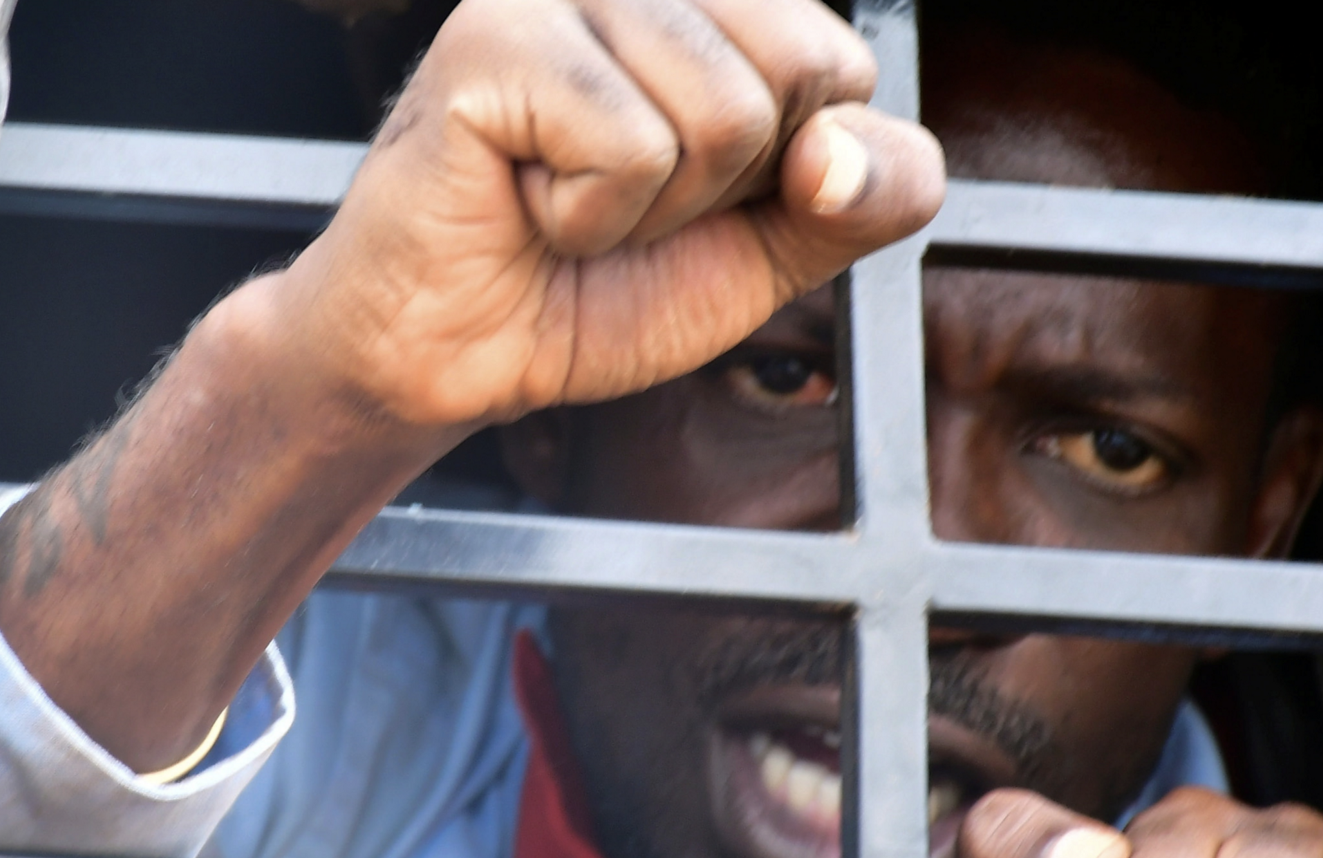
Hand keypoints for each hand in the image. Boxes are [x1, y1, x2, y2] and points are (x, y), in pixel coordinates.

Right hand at [244, 0, 944, 428]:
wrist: (455, 357)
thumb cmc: (595, 284)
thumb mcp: (772, 250)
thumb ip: (868, 195)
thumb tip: (846, 152)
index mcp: (711, 1)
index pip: (841, 65)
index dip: (783, 170)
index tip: (687, 191)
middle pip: (795, 75)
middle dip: (723, 185)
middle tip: (620, 199)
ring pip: (721, 113)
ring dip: (648, 209)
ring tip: (568, 201)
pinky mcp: (494, 36)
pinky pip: (631, 145)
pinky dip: (588, 217)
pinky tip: (527, 203)